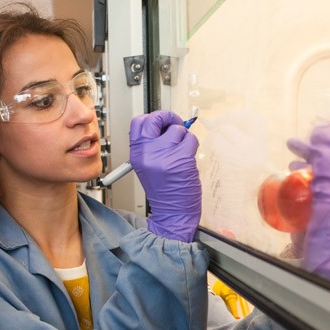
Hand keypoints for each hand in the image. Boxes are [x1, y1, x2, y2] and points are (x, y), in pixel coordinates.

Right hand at [129, 111, 200, 241]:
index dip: (153, 117)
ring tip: (181, 152)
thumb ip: (152, 145)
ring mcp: (164, 154)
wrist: (172, 213)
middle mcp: (148, 152)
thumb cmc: (164, 190)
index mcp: (137, 153)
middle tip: (175, 123)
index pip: (139, 122)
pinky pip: (190, 139)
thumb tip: (166, 124)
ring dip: (184, 137)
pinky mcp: (181, 158)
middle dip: (168, 117)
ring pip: (178, 129)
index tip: (162, 121)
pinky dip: (192, 145)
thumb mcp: (148, 166)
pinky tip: (188, 158)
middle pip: (155, 118)